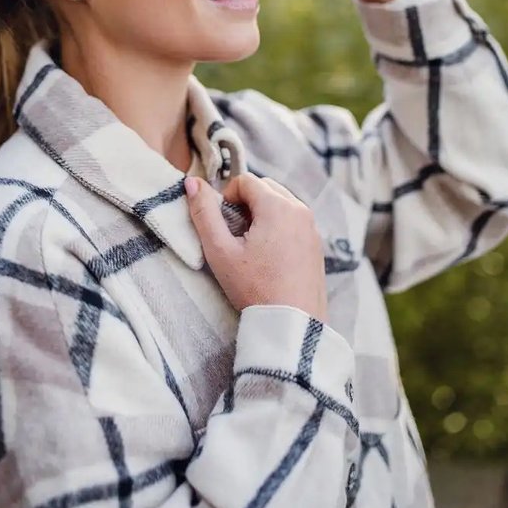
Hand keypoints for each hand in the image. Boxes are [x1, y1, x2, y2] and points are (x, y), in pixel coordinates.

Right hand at [184, 174, 327, 320]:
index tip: (222, 224)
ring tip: (250, 246)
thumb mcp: (220, 251)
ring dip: (262, 213)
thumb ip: (204, 213)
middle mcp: (300, 210)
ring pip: (281, 203)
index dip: (227, 197)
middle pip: (265, 188)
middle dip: (246, 203)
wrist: (292, 326)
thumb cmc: (255, 289)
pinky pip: (294, 221)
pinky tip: (268, 257)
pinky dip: (278, 226)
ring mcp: (312, 228)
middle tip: (234, 234)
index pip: (246, 181)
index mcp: (278, 206)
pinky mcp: (317, 245)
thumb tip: (191, 183)